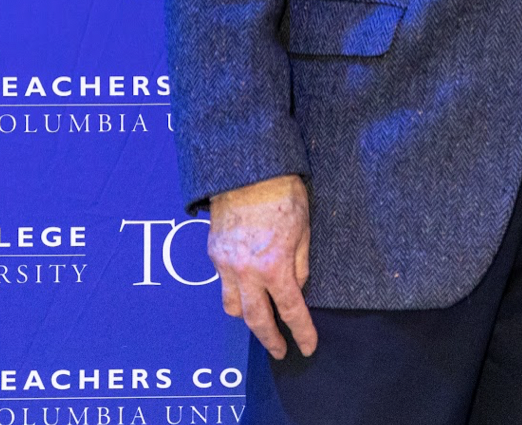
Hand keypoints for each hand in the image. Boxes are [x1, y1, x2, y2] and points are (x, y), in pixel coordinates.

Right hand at [207, 174, 316, 358]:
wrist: (248, 170)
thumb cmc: (284, 194)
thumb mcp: (304, 230)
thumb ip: (300, 265)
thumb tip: (296, 288)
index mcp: (274, 265)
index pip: (290, 310)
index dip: (302, 331)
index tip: (307, 346)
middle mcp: (246, 271)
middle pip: (256, 320)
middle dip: (269, 339)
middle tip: (280, 351)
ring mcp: (225, 263)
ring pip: (232, 307)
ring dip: (248, 318)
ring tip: (262, 320)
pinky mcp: (213, 253)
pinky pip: (223, 284)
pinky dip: (235, 291)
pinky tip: (247, 287)